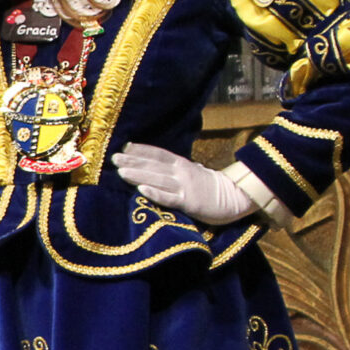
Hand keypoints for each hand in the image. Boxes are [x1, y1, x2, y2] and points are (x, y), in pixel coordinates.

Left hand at [111, 142, 254, 225]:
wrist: (235, 198)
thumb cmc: (209, 187)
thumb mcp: (192, 172)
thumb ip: (174, 168)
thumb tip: (153, 164)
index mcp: (181, 164)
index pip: (158, 154)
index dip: (141, 150)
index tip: (124, 147)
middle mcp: (181, 172)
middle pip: (153, 165)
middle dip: (132, 161)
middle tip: (114, 158)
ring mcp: (185, 187)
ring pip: (157, 179)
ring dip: (138, 175)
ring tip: (121, 172)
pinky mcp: (189, 202)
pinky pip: (169, 198)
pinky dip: (155, 194)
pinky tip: (141, 190)